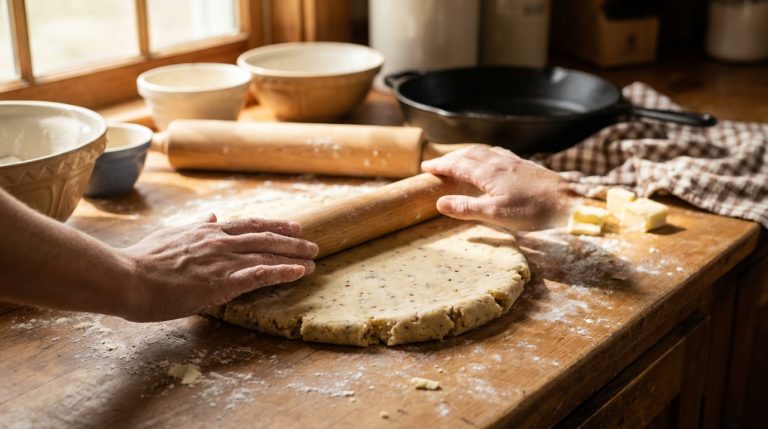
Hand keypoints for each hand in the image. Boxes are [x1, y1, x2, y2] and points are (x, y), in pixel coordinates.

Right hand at [118, 214, 317, 321]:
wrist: (127, 277)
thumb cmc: (142, 260)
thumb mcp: (170, 235)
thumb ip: (195, 226)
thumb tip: (212, 215)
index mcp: (207, 231)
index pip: (249, 225)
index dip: (273, 225)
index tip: (292, 226)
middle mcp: (220, 241)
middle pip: (265, 237)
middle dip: (291, 240)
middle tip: (312, 244)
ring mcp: (222, 260)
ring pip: (267, 253)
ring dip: (294, 256)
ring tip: (313, 260)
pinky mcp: (222, 281)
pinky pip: (260, 274)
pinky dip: (282, 271)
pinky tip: (299, 272)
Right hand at [421, 146, 575, 230]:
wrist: (567, 201)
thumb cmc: (532, 210)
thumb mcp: (495, 214)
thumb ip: (466, 207)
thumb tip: (440, 202)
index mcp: (488, 173)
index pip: (457, 166)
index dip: (441, 166)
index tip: (426, 167)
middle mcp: (498, 162)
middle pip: (468, 154)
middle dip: (449, 158)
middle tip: (435, 164)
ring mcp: (512, 162)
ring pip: (482, 151)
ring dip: (465, 154)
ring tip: (457, 159)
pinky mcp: (524, 165)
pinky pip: (497, 153)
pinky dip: (484, 154)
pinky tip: (489, 158)